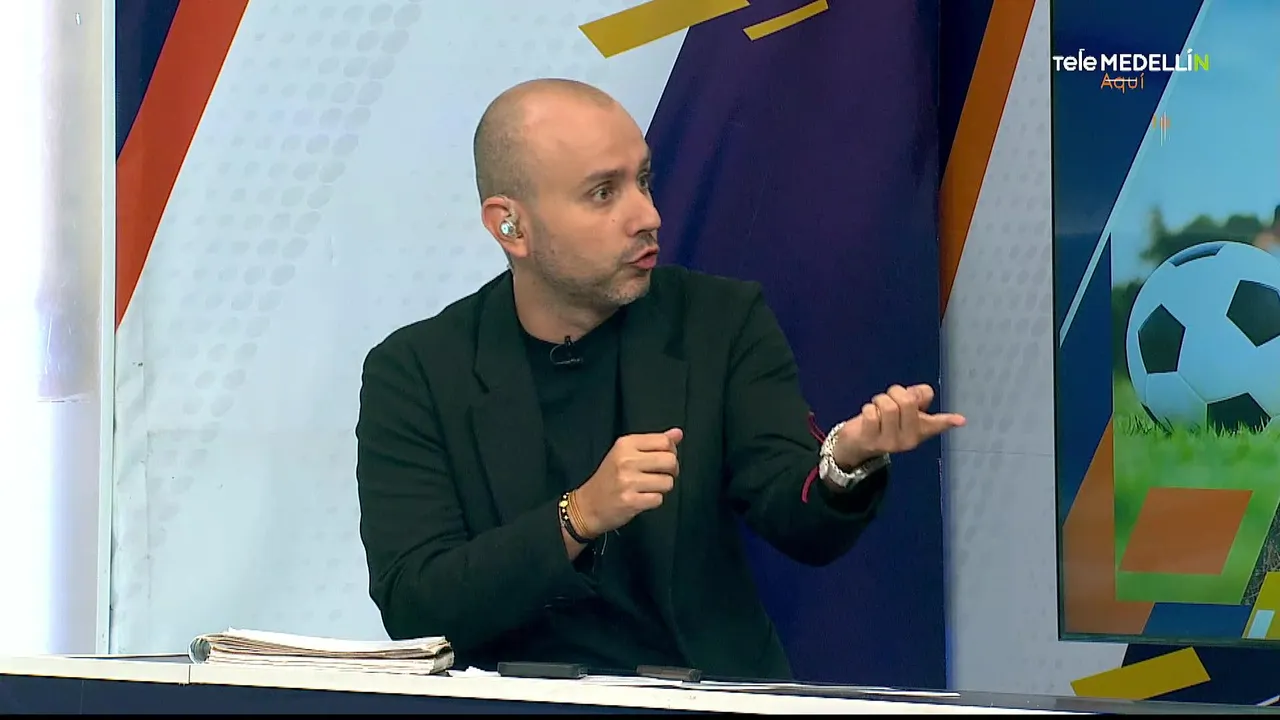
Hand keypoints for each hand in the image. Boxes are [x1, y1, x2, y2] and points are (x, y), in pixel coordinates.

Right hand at [572, 428, 681, 536]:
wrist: (588, 505)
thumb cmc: (609, 478)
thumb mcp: (626, 453)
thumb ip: (653, 442)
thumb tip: (677, 433)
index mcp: (625, 444)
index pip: (664, 441)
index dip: (671, 451)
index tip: (662, 459)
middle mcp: (626, 460)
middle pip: (670, 460)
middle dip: (671, 471)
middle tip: (659, 475)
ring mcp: (628, 481)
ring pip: (668, 482)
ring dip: (662, 488)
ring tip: (647, 488)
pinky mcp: (630, 501)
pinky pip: (658, 499)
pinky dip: (653, 501)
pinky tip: (641, 498)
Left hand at [833, 384, 964, 467]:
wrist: (856, 444)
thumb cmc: (882, 423)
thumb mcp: (902, 411)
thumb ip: (916, 398)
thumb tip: (925, 392)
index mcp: (919, 430)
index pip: (936, 424)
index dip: (948, 420)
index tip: (961, 420)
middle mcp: (909, 439)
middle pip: (907, 401)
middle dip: (895, 392)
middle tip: (889, 398)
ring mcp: (890, 442)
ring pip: (889, 406)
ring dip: (879, 400)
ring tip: (877, 408)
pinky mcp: (871, 441)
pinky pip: (871, 414)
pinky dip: (867, 409)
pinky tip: (868, 418)